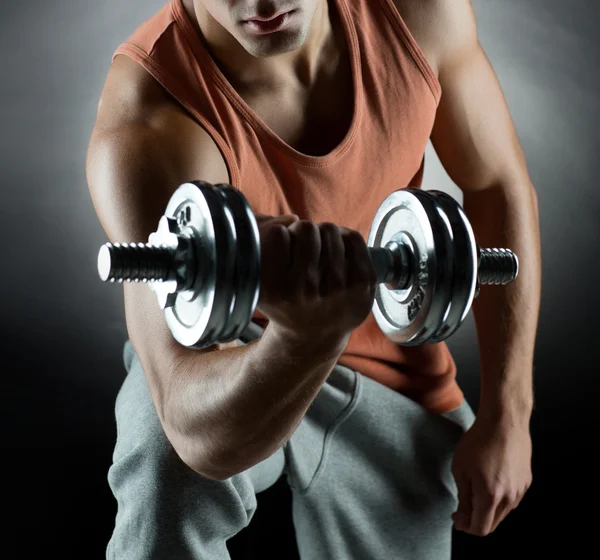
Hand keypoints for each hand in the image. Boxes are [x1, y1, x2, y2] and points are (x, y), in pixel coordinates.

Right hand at [255, 213, 376, 344]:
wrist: (314, 336)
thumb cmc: (286, 300)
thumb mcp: (261, 283)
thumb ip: (264, 249)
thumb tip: (290, 221)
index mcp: (273, 291)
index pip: (277, 234)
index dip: (281, 235)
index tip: (285, 246)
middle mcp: (304, 293)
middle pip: (305, 228)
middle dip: (304, 232)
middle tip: (306, 246)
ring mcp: (336, 291)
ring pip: (330, 230)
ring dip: (325, 235)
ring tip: (322, 250)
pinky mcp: (361, 286)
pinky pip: (353, 238)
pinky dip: (346, 237)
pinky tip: (340, 251)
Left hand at [451, 412, 531, 535]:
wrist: (504, 421)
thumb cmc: (477, 442)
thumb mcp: (461, 469)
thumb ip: (463, 498)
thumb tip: (463, 519)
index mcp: (491, 497)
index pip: (481, 528)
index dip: (466, 526)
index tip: (456, 516)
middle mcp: (510, 498)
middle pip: (493, 523)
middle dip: (476, 519)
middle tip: (462, 506)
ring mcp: (521, 490)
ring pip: (503, 512)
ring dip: (488, 509)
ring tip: (475, 489)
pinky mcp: (526, 481)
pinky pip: (511, 499)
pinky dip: (499, 498)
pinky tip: (490, 481)